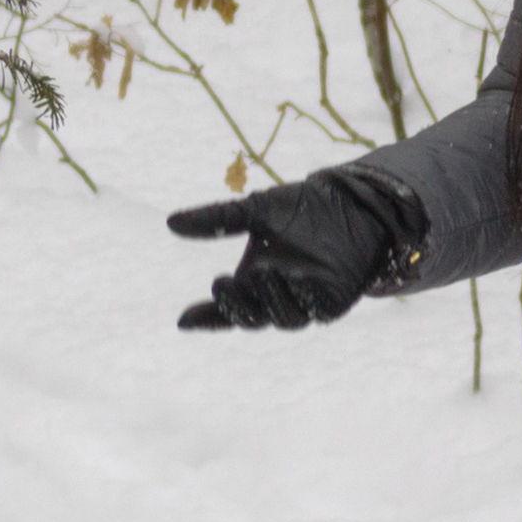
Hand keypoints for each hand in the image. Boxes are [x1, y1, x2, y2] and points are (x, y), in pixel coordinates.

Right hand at [168, 168, 418, 330]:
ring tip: (262, 274)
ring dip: (269, 300)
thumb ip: (218, 220)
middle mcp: (276, 297)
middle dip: (236, 304)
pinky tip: (298, 281)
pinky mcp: (333, 302)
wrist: (351, 201)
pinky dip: (304, 299)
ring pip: (282, 318)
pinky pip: (315, 310)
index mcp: (253, 282)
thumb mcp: (256, 211)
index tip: (184, 320)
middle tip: (224, 284)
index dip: (205, 318)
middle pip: (250, 317)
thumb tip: (170, 222)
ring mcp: (305, 303)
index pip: (225, 308)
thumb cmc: (303, 209)